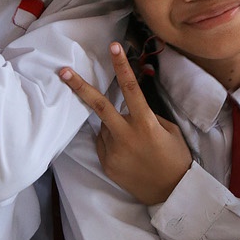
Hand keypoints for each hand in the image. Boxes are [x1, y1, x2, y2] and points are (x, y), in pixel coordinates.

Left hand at [60, 42, 191, 205]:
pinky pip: (104, 143)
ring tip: (135, 144)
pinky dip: (112, 141)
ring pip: (105, 127)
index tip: (113, 47)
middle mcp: (126, 136)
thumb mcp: (169, 131)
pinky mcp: (106, 163)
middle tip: (63, 72)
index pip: (130, 89)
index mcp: (146, 124)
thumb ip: (148, 116)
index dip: (121, 66)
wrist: (171, 193)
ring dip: (114, 126)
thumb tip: (128, 108)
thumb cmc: (175, 158)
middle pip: (99, 106)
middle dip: (79, 87)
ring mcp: (113, 151)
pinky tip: (129, 153)